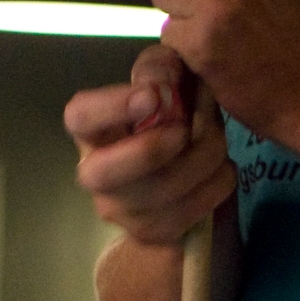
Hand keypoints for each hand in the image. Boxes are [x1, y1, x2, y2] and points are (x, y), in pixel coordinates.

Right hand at [65, 45, 236, 246]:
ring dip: (203, 157)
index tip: (153, 96)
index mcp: (91, 129)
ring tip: (217, 137)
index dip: (112, 107)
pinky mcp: (153, 232)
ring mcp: (120, 209)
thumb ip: (160, 69)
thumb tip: (161, 86)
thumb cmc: (171, 114)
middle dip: (150, 150)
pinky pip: (194, 207)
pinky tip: (219, 165)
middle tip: (184, 130)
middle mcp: (94, 174)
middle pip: (104, 172)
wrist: (190, 166)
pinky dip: (218, 180)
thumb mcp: (166, 78)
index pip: (80, 117)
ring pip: (162, 189)